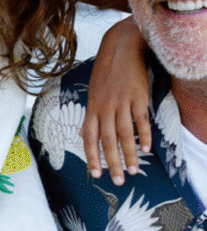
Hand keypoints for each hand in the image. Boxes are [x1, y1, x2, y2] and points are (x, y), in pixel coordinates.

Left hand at [81, 16, 149, 184]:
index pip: (89, 138)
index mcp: (92, 108)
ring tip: (134, 171)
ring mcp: (121, 103)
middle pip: (107, 141)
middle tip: (118, 181)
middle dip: (112, 163)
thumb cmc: (105, 73)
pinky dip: (143, 136)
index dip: (91, 157)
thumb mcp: (92, 93)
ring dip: (129, 155)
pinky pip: (140, 120)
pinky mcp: (138, 97)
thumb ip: (90, 116)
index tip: (95, 174)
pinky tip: (146, 149)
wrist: (120, 49)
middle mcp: (104, 108)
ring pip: (124, 134)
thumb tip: (84, 135)